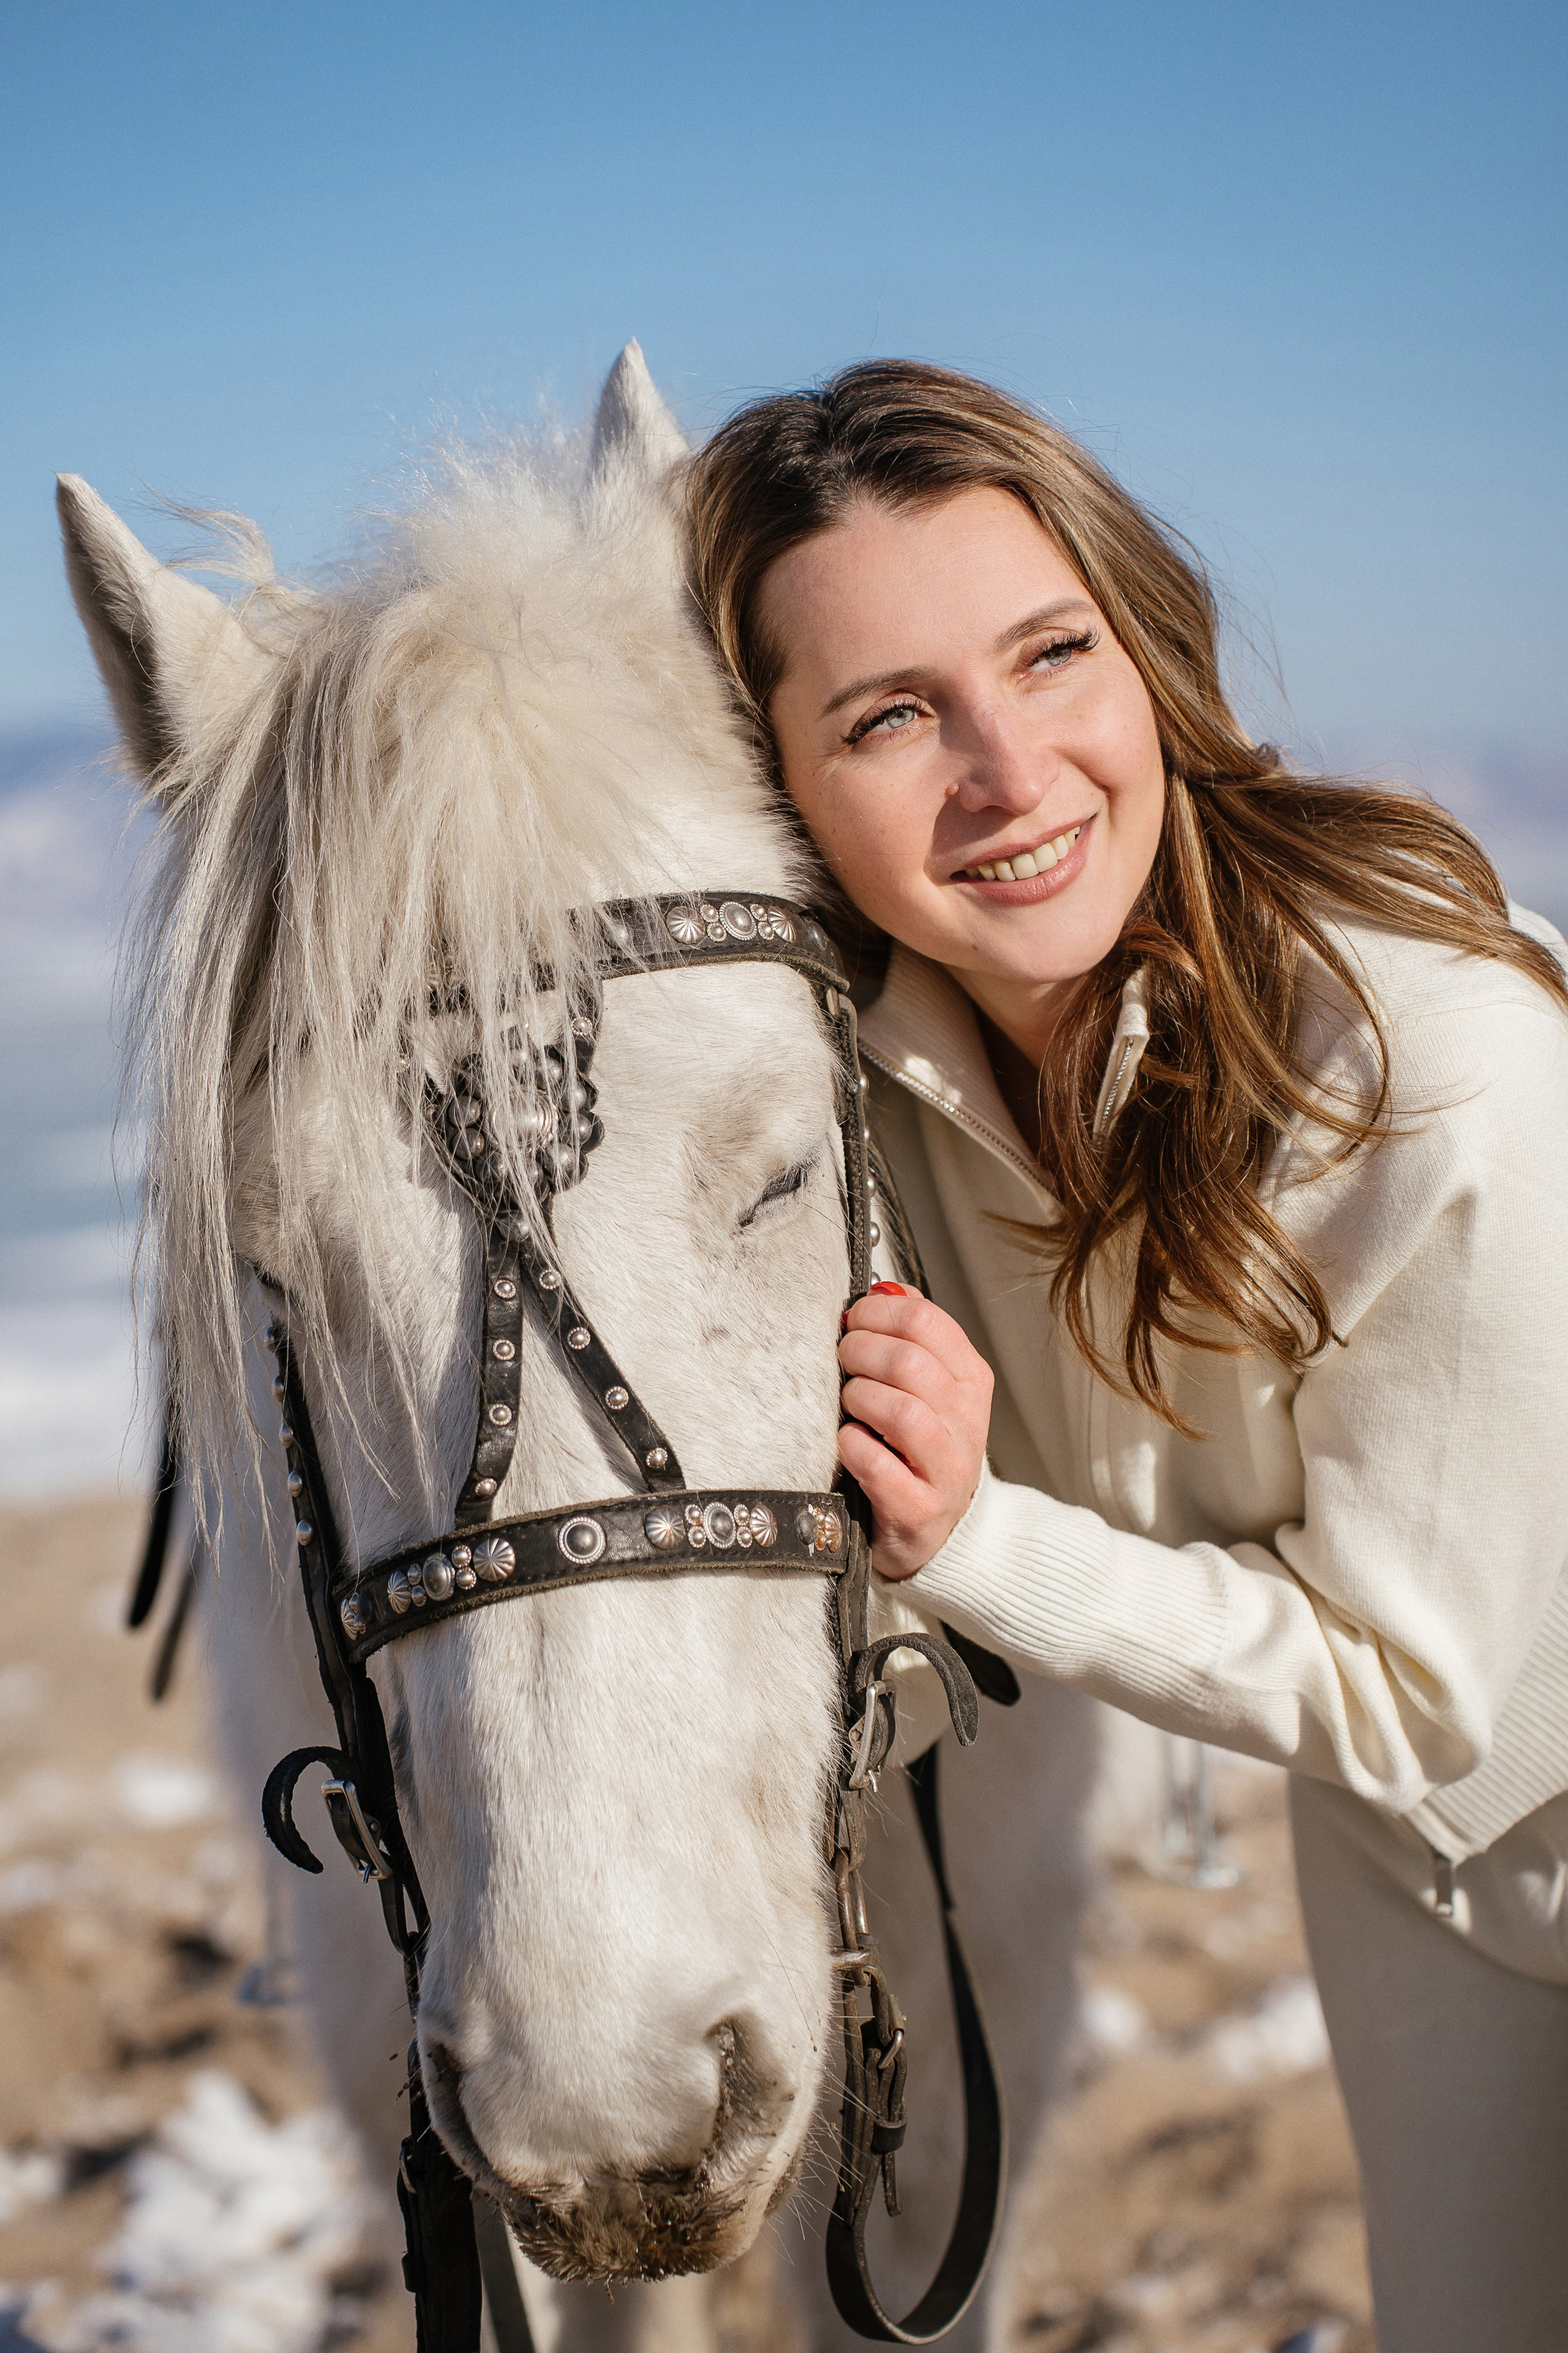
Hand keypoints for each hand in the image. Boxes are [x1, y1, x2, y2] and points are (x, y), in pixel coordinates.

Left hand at [837, 1283, 993, 1580]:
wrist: (941, 1532)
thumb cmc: (922, 1452)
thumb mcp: (931, 1387)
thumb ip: (910, 1336)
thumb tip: (883, 1289)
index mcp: (970, 1381)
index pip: (929, 1322)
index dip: (879, 1312)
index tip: (855, 1319)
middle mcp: (966, 1423)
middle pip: (911, 1363)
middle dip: (861, 1352)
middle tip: (843, 1360)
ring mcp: (947, 1469)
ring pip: (902, 1412)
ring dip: (860, 1398)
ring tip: (849, 1404)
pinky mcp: (919, 1510)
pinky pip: (879, 1466)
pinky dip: (853, 1447)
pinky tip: (847, 1443)